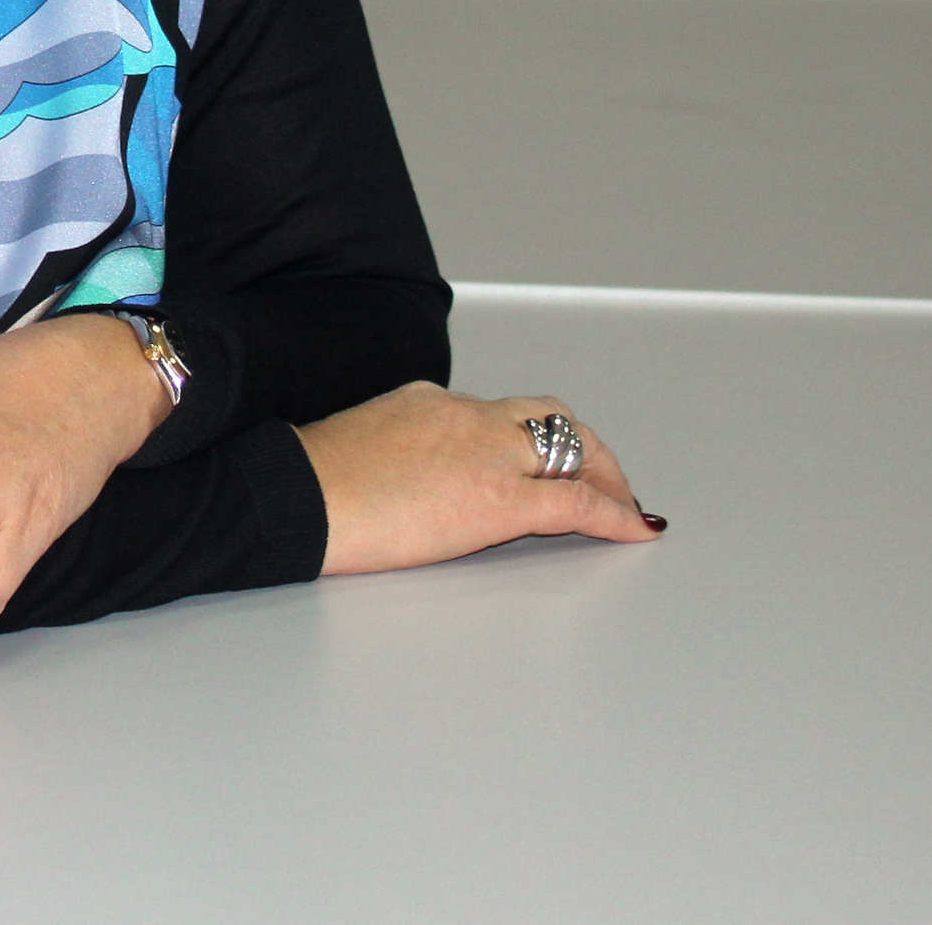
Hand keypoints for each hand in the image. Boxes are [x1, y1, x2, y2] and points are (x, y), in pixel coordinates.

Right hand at [296, 382, 662, 575]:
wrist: (302, 497)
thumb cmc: (311, 486)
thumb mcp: (360, 447)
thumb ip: (399, 452)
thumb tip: (408, 479)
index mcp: (427, 401)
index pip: (496, 412)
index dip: (529, 436)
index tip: (541, 458)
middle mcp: (466, 414)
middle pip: (547, 415)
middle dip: (585, 444)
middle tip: (606, 475)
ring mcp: (487, 452)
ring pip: (571, 448)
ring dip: (606, 474)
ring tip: (624, 502)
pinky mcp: (500, 499)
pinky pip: (574, 502)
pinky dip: (611, 513)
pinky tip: (630, 529)